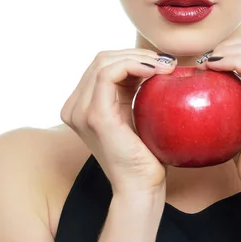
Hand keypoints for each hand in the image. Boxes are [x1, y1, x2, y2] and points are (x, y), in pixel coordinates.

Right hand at [60, 49, 176, 198]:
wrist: (141, 187)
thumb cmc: (145, 153)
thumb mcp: (136, 112)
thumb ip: (133, 88)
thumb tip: (154, 61)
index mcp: (81, 105)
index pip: (103, 64)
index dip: (132, 56)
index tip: (161, 63)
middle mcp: (74, 107)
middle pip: (102, 58)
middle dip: (136, 54)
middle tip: (166, 63)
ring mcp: (80, 111)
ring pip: (105, 61)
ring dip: (138, 57)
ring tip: (165, 67)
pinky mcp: (94, 115)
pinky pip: (108, 73)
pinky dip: (133, 65)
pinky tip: (156, 72)